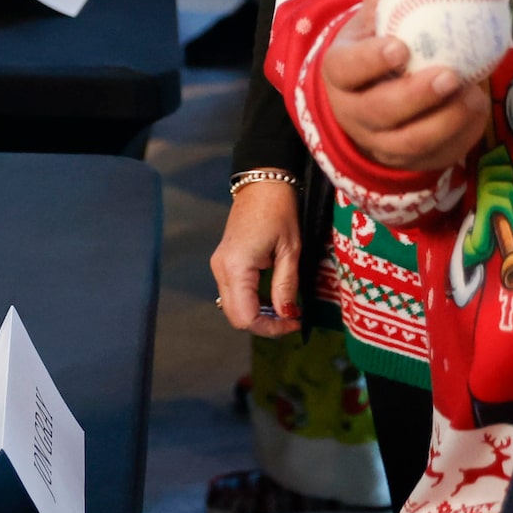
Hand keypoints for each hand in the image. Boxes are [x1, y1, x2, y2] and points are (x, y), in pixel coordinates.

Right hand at [210, 179, 302, 336]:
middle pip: (235, 317)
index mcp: (236, 267)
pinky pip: (233, 294)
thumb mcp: (290, 250)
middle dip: (264, 325)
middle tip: (290, 319)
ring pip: (232, 308)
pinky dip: (251, 303)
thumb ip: (286, 286)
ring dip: (258, 315)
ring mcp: (219, 266)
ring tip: (284, 308)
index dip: (270, 328)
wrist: (262, 184)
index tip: (294, 322)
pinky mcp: (223, 263)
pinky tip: (270, 297)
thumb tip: (287, 315)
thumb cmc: (279, 211)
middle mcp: (221, 270)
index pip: (245, 317)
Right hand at [320, 0, 492, 174]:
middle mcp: (353, 113)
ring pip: (410, 142)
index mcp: (340, 72)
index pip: (347, 69)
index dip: (370, 60)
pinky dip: (461, 136)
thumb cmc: (377, 45)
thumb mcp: (375, 14)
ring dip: (445, 121)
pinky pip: (436, 155)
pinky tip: (478, 109)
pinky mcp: (408, 161)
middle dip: (416, 97)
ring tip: (474, 94)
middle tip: (451, 75)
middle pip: (380, 112)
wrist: (372, 95)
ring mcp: (380, 142)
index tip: (401, 46)